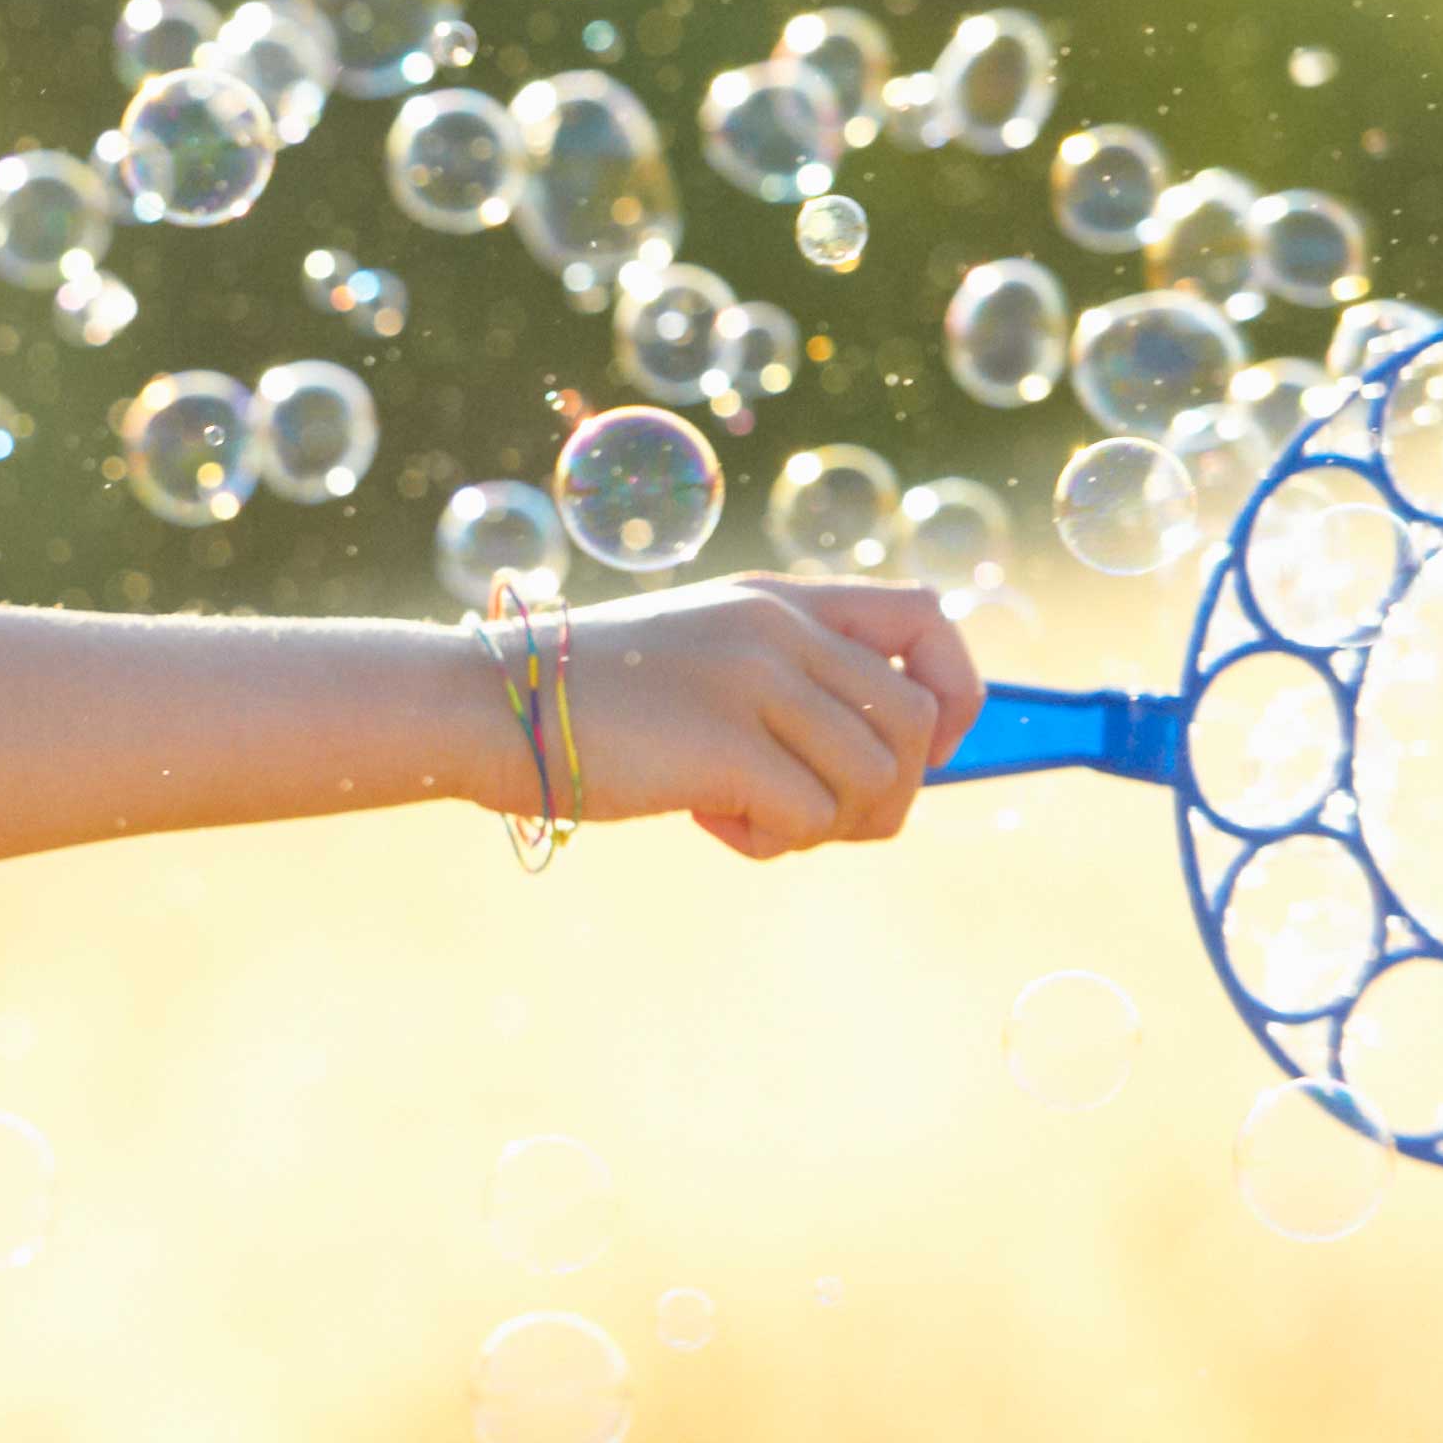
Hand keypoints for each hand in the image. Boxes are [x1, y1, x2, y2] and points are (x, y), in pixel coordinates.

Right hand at [548, 577, 985, 858]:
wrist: (486, 704)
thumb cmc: (581, 701)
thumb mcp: (695, 659)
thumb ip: (779, 680)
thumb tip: (884, 761)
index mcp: (775, 600)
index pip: (927, 617)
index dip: (956, 692)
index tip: (924, 748)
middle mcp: (778, 631)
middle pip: (918, 721)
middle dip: (890, 791)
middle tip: (815, 814)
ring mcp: (754, 683)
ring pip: (878, 778)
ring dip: (830, 824)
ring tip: (756, 820)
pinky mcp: (725, 745)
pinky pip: (812, 817)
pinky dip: (775, 842)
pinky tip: (715, 825)